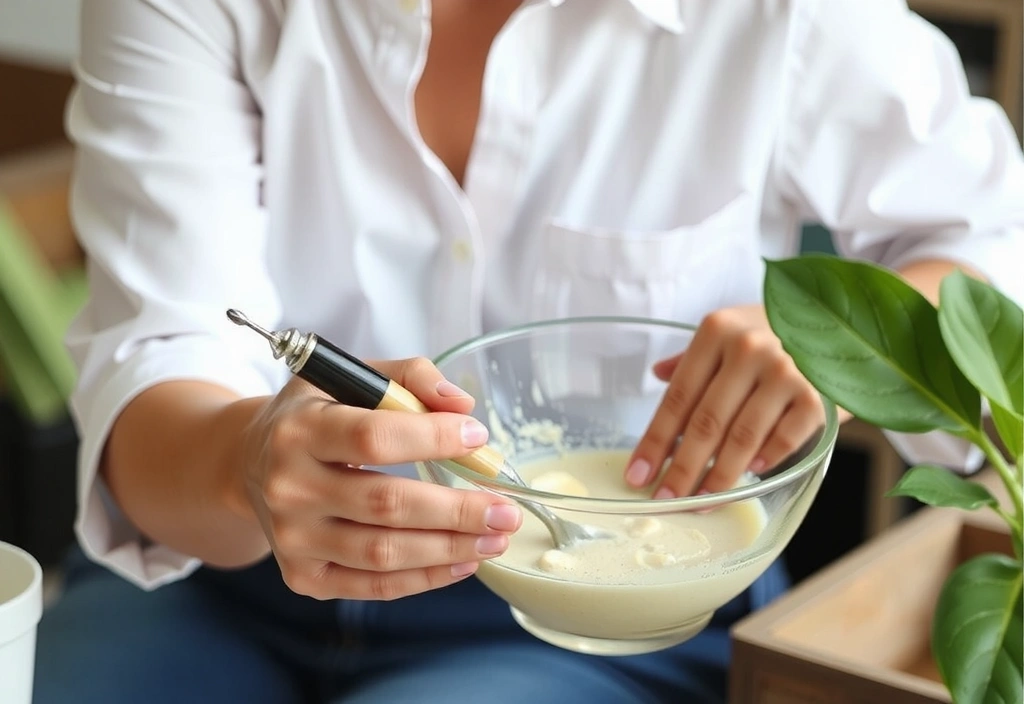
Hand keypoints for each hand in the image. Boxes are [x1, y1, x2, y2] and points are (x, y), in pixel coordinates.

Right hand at [241, 357, 521, 600]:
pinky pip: (372, 586)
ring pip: (383, 553)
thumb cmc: (316, 415)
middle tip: (507, 509)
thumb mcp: (352, 377)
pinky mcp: (302, 576)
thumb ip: (409, 378)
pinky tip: (463, 562)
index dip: (434, 439)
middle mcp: (289, 487)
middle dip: (456, 510)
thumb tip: (463, 407)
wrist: (250, 463)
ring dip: (450, 549)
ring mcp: (292, 538)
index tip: (479, 437)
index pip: (373, 438)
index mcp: (300, 429)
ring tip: (496, 538)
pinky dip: (424, 578)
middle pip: (385, 504)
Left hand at [625, 305, 824, 497]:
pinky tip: (751, 475)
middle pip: (705, 422)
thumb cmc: (773, 337)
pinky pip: (783, 441)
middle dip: (681, 469)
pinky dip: (765, 461)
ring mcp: (786, 370)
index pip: (677, 397)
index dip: (655, 441)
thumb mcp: (730, 335)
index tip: (637, 476)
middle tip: (665, 500)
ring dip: (718, 477)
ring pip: (742, 438)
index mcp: (717, 330)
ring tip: (701, 502)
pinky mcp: (816, 396)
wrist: (841, 332)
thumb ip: (695, 358)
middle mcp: (749, 346)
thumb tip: (658, 374)